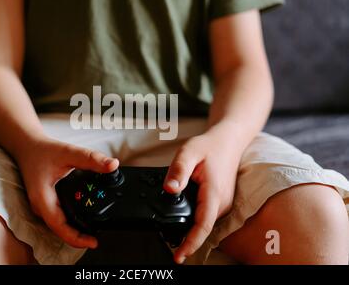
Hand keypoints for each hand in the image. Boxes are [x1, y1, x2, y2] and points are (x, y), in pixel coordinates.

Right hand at [16, 137, 118, 248]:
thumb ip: (91, 159)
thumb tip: (112, 165)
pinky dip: (71, 220)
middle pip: (61, 230)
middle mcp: (41, 206)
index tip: (92, 243)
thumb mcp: (68, 152)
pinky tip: (83, 216)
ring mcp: (43, 205)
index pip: (60, 227)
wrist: (26, 145)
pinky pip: (59, 216)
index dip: (76, 238)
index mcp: (43, 199)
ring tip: (93, 231)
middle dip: (79, 237)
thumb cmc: (42, 150)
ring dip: (75, 229)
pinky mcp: (46, 202)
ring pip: (59, 224)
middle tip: (97, 238)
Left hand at [163, 125, 244, 263]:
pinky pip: (206, 217)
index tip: (179, 256)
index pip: (203, 225)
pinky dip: (194, 221)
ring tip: (173, 237)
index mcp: (214, 193)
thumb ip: (178, 170)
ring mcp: (223, 204)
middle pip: (202, 228)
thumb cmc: (209, 146)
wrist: (228, 141)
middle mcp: (222, 202)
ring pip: (204, 223)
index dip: (191, 243)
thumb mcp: (188, 152)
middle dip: (186, 240)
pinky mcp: (220, 203)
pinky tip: (182, 219)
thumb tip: (169, 189)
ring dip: (190, 231)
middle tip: (169, 247)